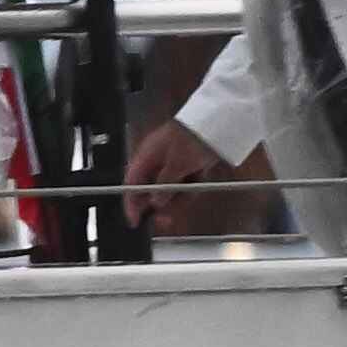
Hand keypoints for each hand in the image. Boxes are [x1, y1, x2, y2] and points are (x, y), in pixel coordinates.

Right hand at [124, 114, 245, 229]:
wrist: (215, 125)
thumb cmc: (190, 141)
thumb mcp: (176, 165)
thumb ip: (164, 185)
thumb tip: (155, 202)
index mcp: (146, 157)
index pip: (132, 184)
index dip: (131, 203)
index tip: (134, 220)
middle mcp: (156, 162)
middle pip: (150, 189)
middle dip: (155, 206)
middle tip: (163, 222)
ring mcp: (173, 164)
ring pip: (168, 190)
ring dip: (173, 203)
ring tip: (177, 216)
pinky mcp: (188, 166)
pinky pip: (183, 185)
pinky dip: (186, 194)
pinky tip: (188, 198)